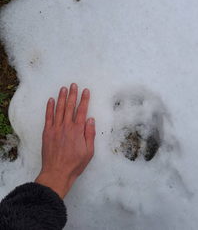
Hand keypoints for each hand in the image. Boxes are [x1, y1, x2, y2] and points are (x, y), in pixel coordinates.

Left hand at [35, 83, 95, 198]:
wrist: (57, 172)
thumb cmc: (75, 164)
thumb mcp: (89, 152)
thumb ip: (90, 134)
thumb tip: (91, 120)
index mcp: (78, 130)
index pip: (82, 111)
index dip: (84, 99)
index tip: (85, 91)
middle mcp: (66, 127)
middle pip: (70, 107)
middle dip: (72, 94)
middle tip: (73, 85)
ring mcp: (56, 129)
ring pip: (59, 109)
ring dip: (61, 98)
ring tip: (63, 88)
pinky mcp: (47, 133)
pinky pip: (48, 117)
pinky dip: (49, 108)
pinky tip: (50, 100)